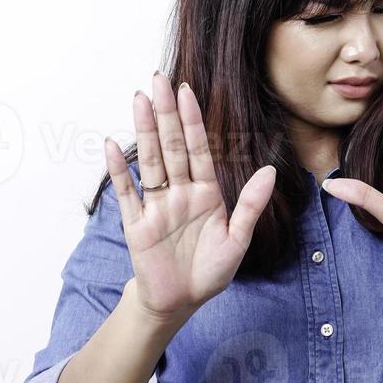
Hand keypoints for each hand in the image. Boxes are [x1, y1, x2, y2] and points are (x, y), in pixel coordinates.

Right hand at [102, 71, 277, 324]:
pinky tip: (112, 146)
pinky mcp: (137, 224)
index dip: (193, 120)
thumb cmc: (210, 272)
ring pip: (150, 161)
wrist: (180, 303)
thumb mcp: (237, 240)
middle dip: (166, 113)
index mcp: (206, 193)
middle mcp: (179, 193)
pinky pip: (127, 193)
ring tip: (138, 99)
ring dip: (143, 131)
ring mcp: (156, 206)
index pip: (200, 149)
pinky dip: (120, 171)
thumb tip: (270, 171)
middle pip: (172, 146)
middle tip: (158, 79)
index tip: (188, 91)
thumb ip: (250, 206)